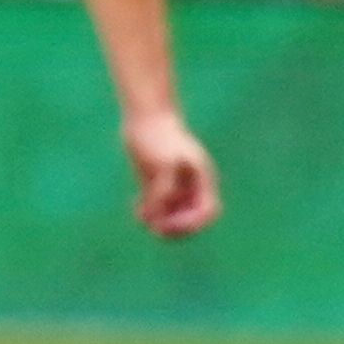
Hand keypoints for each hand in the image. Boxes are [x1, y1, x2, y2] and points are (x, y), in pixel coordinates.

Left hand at [123, 110, 220, 238]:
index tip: (169, 222)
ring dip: (159, 221)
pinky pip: (158, 208)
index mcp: (201, 178)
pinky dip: (149, 213)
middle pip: (192, 218)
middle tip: (155, 227)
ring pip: (173, 215)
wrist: (145, 116)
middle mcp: (191, 184)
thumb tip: (158, 214)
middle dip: (175, 227)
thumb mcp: (162, 163)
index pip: (208, 212)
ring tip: (141, 216)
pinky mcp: (158, 183)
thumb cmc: (158, 136)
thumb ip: (163, 190)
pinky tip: (136, 207)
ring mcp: (175, 184)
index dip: (191, 223)